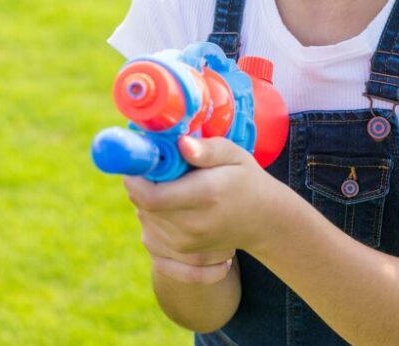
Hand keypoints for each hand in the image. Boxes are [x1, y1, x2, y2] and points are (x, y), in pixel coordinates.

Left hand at [123, 136, 275, 279]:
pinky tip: (169, 208)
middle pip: (143, 205)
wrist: (262, 221)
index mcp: (205, 196)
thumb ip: (206, 149)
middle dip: (142, 183)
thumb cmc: (244, 180)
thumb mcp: (233, 155)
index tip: (140, 161)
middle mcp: (192, 225)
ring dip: (147, 200)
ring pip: (144, 218)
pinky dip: (152, 218)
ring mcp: (185, 244)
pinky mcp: (180, 254)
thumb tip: (181, 144)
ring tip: (173, 187)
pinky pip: (150, 235)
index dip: (135, 178)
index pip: (151, 196)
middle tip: (159, 168)